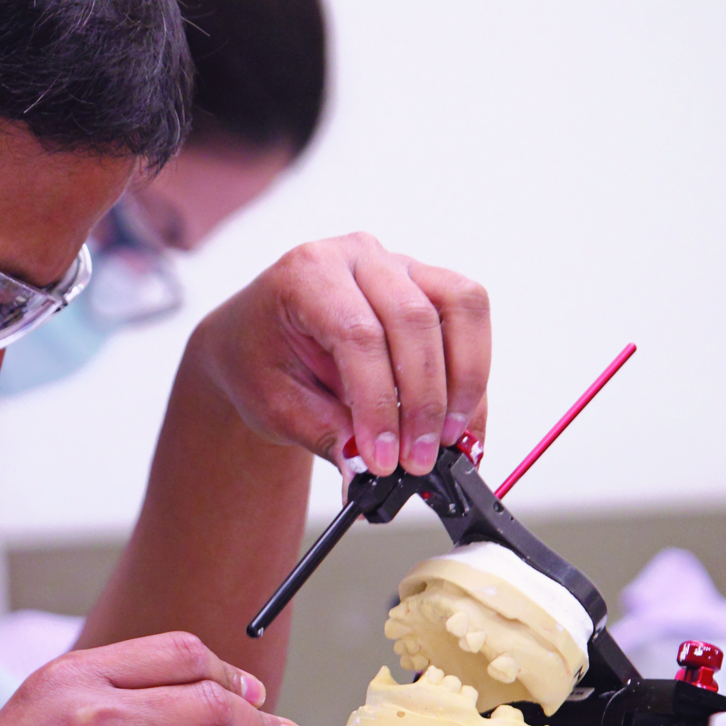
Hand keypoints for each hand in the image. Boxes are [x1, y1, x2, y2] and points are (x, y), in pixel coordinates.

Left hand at [186, 232, 490, 476]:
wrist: (253, 339)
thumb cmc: (258, 363)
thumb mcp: (274, 406)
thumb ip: (325, 433)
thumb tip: (371, 468)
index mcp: (305, 274)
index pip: (358, 334)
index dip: (378, 402)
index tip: (384, 457)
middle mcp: (356, 256)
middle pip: (414, 320)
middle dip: (423, 401)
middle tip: (417, 460)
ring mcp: (398, 263)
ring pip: (459, 307)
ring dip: (463, 382)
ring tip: (447, 441)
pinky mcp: (427, 281)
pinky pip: (468, 317)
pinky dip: (472, 372)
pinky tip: (458, 419)